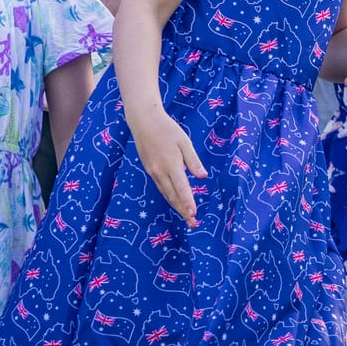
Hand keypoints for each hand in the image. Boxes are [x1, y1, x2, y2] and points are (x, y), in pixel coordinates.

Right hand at [133, 111, 205, 225]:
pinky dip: (169, 196)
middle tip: (192, 223)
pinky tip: (176, 201)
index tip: (193, 214)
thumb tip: (202, 177)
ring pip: (166, 193)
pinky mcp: (150, 170)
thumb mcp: (185, 142)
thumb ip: (193, 160)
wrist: (144, 122)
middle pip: (172, 195)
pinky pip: (161, 187)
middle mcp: (160, 172)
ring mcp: (153, 172)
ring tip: (186, 216)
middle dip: (183, 210)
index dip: (188, 202)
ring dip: (176, 205)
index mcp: (171, 165)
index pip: (181, 188)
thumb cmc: (168, 130)